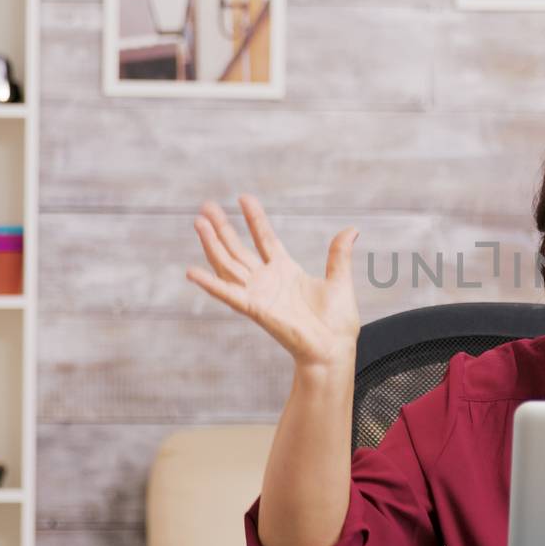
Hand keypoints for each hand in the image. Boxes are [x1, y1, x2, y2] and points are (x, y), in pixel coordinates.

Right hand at [186, 194, 359, 369]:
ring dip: (212, 245)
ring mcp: (259, 294)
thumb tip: (352, 229)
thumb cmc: (337, 322)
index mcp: (286, 270)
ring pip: (228, 265)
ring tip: (198, 223)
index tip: (243, 197)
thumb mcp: (339, 280)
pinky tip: (192, 272)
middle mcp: (268, 280)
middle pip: (238, 249)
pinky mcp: (256, 310)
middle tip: (205, 206)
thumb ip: (339, 255)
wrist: (334, 349)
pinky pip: (228, 295)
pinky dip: (210, 284)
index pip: (264, 238)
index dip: (254, 218)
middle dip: (222, 227)